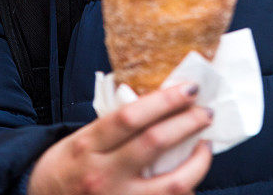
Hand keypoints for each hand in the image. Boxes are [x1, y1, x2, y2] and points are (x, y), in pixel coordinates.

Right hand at [27, 82, 212, 194]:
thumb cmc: (66, 167)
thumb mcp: (82, 139)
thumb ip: (116, 126)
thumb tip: (160, 103)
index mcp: (88, 145)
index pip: (131, 116)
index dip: (165, 100)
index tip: (189, 88)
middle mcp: (103, 175)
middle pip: (154, 144)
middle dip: (188, 123)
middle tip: (206, 111)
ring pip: (170, 184)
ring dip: (197, 162)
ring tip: (205, 145)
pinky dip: (185, 191)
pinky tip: (191, 178)